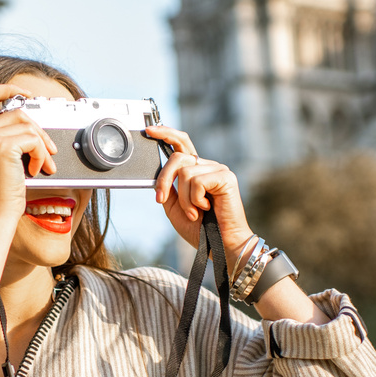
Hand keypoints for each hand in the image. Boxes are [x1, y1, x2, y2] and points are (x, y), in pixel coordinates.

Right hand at [0, 84, 57, 230]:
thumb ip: (6, 136)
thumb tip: (33, 123)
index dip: (7, 87)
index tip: (26, 93)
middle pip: (18, 111)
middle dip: (39, 130)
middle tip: (49, 151)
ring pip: (28, 125)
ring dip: (43, 145)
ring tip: (43, 165)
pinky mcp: (1, 146)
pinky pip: (34, 139)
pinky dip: (42, 155)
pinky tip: (36, 170)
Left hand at [144, 126, 254, 257]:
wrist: (220, 246)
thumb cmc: (201, 229)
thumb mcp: (175, 207)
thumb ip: (167, 188)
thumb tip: (157, 173)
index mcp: (197, 170)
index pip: (181, 144)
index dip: (166, 133)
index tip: (149, 130)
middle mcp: (208, 166)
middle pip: (176, 157)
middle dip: (164, 179)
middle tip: (161, 198)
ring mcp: (218, 170)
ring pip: (184, 172)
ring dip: (185, 199)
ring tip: (195, 212)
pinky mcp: (225, 177)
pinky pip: (197, 181)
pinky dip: (196, 199)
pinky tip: (207, 208)